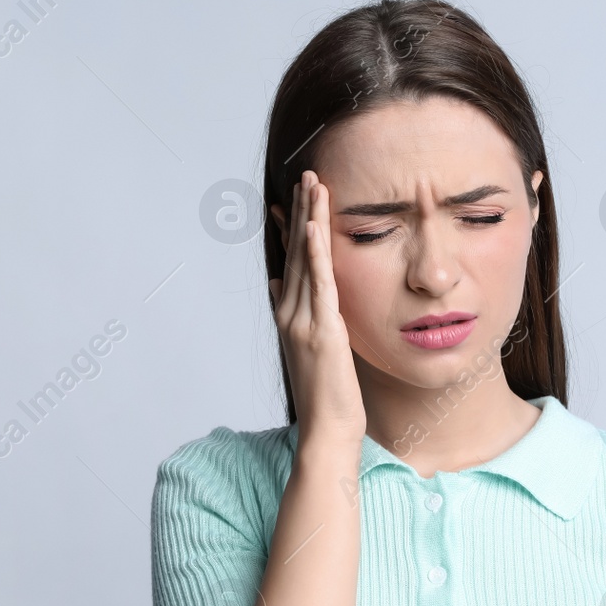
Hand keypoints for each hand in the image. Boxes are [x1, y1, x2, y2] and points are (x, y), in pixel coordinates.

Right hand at [268, 171, 366, 449]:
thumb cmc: (327, 397)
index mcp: (289, 317)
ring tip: (313, 184)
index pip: (291, 262)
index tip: (293, 197)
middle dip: (300, 211)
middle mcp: (290, 314)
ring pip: (305, 259)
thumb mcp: (309, 349)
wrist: (328, 431)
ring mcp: (302, 321)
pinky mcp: (321, 330)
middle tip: (306, 175)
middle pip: (296, 252)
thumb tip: (278, 284)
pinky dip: (315, 251)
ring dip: (309, 218)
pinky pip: (318, 282)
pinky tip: (315, 225)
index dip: (292, 228)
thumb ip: (296, 314)